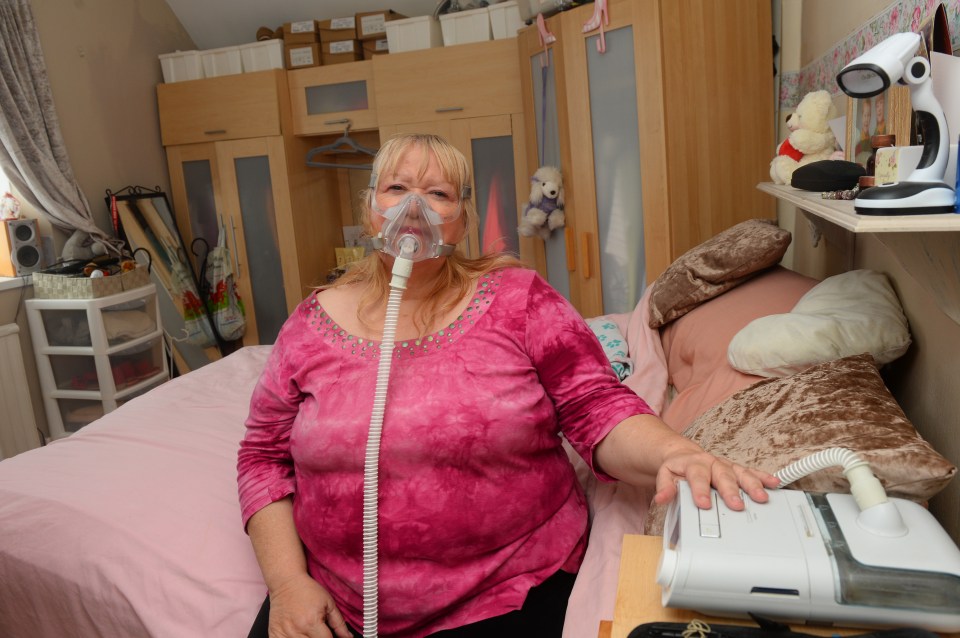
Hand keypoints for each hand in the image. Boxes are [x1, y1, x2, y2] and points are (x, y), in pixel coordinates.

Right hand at [268, 573, 352, 637]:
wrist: (286, 582)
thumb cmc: (308, 590)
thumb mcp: (328, 603)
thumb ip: (339, 623)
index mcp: (312, 622)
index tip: (332, 637)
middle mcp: (297, 630)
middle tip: (320, 633)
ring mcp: (283, 633)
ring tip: (310, 632)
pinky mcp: (274, 634)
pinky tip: (298, 635)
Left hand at [652, 449, 779, 511]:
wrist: (683, 456)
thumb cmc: (677, 469)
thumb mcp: (665, 475)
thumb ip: (665, 487)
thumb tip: (661, 498)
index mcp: (693, 464)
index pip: (697, 477)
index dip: (700, 490)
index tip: (704, 504)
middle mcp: (711, 463)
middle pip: (722, 475)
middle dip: (730, 490)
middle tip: (737, 505)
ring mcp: (725, 465)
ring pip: (740, 473)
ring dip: (752, 485)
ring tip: (761, 497)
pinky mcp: (735, 469)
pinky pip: (750, 471)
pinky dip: (763, 477)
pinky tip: (774, 483)